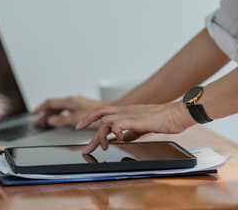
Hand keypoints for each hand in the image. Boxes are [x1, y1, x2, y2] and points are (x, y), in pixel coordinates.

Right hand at [31, 96, 106, 127]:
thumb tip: (51, 120)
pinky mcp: (80, 107)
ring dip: (51, 115)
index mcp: (70, 101)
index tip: (33, 114)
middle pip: (54, 106)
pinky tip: (59, 120)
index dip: (40, 108)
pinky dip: (59, 115)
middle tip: (37, 121)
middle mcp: (72, 101)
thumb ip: (63, 120)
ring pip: (60, 108)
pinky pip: (65, 110)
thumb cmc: (97, 114)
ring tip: (45, 122)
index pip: (50, 103)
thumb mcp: (77, 118)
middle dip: (44, 113)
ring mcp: (76, 103)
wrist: (110, 112)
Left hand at [76, 102, 195, 153]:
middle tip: (84, 142)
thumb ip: (130, 131)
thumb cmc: (163, 119)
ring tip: (102, 147)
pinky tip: (119, 139)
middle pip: (99, 114)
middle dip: (87, 126)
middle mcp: (125, 110)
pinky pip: (119, 124)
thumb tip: (122, 138)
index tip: (80, 127)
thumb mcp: (141, 127)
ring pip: (105, 120)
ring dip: (100, 135)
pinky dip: (115, 132)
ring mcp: (130, 114)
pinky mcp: (136, 120)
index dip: (89, 118)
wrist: (177, 114)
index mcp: (125, 111)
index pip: (102, 112)